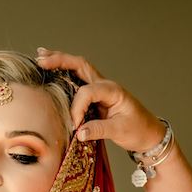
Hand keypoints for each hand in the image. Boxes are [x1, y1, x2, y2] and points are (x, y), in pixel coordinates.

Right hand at [36, 47, 165, 152]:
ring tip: (42, 56)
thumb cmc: (138, 131)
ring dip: (61, 62)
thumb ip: (99, 130)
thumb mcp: (120, 132)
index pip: (87, 92)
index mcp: (113, 91)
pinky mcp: (98, 96)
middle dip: (60, 61)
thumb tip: (79, 133)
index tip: (75, 125)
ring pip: (79, 69)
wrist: (150, 134)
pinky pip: (79, 80)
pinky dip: (66, 73)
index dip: (77, 108)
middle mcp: (106, 85)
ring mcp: (101, 88)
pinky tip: (54, 70)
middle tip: (41, 59)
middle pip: (80, 65)